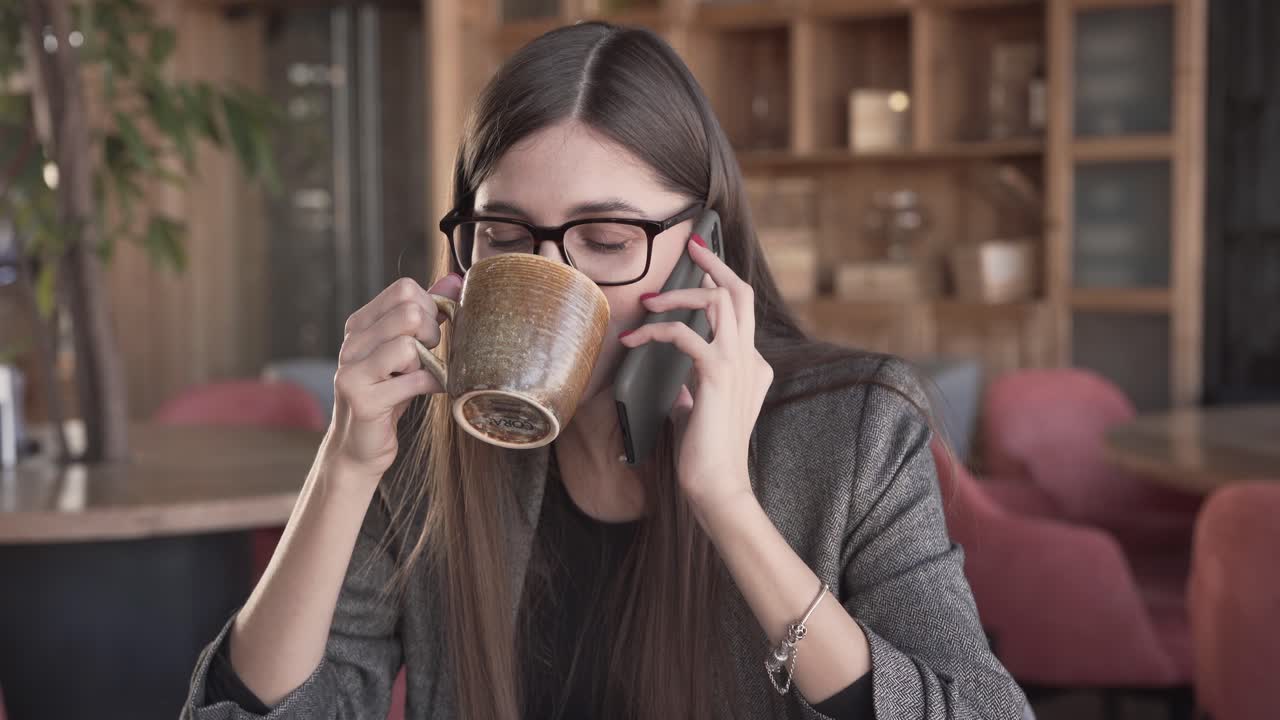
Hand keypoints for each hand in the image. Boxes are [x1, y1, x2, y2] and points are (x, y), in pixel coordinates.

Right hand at [323, 274, 462, 483]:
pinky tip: (429, 391)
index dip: (430, 308)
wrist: (360, 447)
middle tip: (430, 356)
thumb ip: (428, 313)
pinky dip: (431, 385)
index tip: (431, 333)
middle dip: (432, 335)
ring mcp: (352, 371)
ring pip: (409, 345)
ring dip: (428, 363)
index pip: (404, 290)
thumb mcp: (408, 350)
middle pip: (409, 313)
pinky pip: (412, 380)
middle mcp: (351, 343)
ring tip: (421, 376)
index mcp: (360, 325)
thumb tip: (456, 279)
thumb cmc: (389, 395)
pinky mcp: (362, 400)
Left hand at [618, 235, 772, 516]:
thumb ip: (697, 393)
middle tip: (693, 245)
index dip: (720, 284)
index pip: (740, 312)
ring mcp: (738, 364)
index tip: (701, 265)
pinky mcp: (718, 375)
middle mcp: (751, 359)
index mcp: (751, 367)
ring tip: (651, 299)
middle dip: (715, 263)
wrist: (719, 486)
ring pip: (718, 302)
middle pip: (739, 293)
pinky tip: (637, 337)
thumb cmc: (706, 455)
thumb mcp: (701, 414)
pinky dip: (658, 329)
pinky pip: (687, 334)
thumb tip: (681, 386)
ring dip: (681, 292)